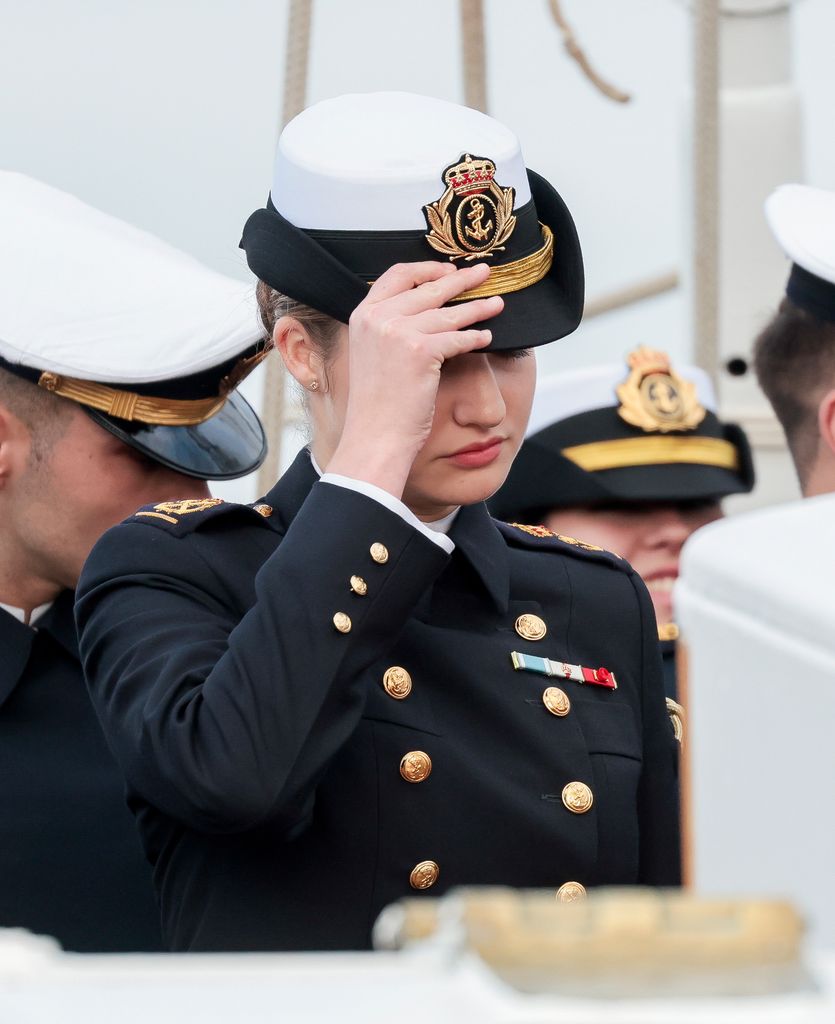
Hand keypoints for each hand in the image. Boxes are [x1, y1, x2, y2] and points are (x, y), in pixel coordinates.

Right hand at [326, 261, 502, 498]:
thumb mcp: (371, 354)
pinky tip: (487, 336)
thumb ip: (388, 328)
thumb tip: (422, 311)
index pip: (397, 275)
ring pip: (448, 313)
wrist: (375, 436)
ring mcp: (398, 332)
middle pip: (428, 288)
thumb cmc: (377, 404)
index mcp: (363, 316)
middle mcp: (378, 318)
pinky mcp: (421, 351)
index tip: (447, 270)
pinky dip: (475, 337)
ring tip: (497, 304)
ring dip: (477, 307)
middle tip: (484, 273)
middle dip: (461, 279)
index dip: (426, 268)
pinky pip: (458, 338)